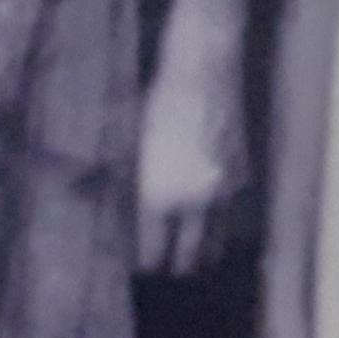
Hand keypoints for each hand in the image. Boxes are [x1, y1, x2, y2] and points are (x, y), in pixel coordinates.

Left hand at [134, 68, 245, 277]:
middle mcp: (193, 202)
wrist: (202, 69)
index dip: (142, 264)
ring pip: (214, 247)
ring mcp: (223, 193)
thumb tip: (94, 206)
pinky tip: (213, 234)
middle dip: (172, 268)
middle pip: (185, 260)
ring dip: (200, 256)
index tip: (137, 266)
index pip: (150, 253)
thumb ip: (114, 182)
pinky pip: (236, 224)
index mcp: (158, 195)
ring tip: (187, 258)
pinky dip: (225, 235)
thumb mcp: (126, 142)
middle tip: (162, 267)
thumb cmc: (156, 102)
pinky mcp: (243, 179)